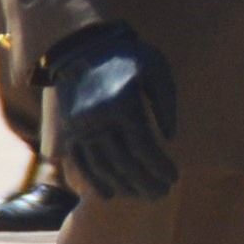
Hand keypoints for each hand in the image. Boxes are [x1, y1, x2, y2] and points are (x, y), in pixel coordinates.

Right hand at [48, 24, 177, 201]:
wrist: (82, 48)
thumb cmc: (128, 56)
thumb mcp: (156, 69)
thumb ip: (165, 103)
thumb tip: (169, 138)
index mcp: (123, 105)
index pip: (144, 147)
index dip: (159, 166)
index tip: (174, 178)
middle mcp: (98, 121)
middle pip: (124, 162)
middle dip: (144, 182)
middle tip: (161, 195)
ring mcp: (80, 128)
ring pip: (102, 167)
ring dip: (123, 185)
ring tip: (141, 196)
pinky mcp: (68, 131)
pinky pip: (80, 163)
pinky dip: (94, 180)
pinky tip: (109, 193)